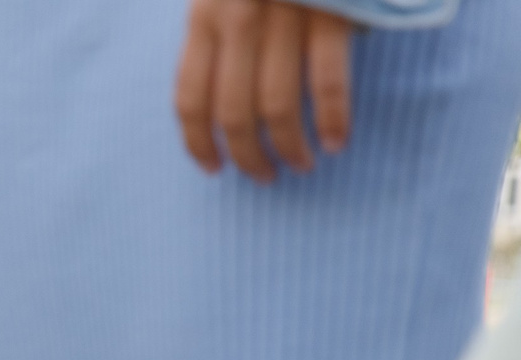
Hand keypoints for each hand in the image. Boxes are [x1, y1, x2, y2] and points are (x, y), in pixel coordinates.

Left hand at [175, 0, 354, 180]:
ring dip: (289, 146)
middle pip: (234, 113)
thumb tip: (226, 97)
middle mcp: (237, 20)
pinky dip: (332, 119)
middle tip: (266, 176)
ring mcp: (285, 15)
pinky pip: (328, 80)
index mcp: (203, 17)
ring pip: (277, 105)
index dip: (199, 143)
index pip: (191, 99)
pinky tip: (336, 143)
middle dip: (249, 156)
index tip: (214, 169)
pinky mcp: (332, 12)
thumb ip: (220, 32)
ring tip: (303, 165)